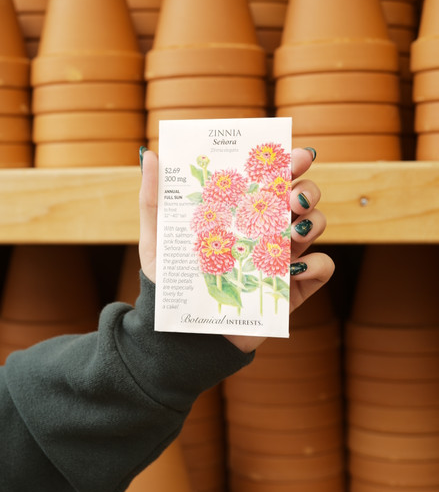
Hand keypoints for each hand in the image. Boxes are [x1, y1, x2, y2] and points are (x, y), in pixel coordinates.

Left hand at [139, 147, 333, 352]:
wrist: (182, 336)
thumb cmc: (170, 284)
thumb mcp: (156, 240)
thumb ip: (154, 199)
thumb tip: (153, 155)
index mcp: (240, 213)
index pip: (269, 179)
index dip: (287, 163)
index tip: (291, 156)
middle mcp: (265, 231)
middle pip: (301, 197)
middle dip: (306, 188)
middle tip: (291, 197)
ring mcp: (281, 258)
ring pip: (316, 225)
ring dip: (313, 220)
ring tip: (292, 230)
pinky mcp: (292, 289)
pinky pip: (322, 268)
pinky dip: (317, 264)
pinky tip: (293, 269)